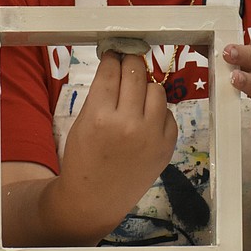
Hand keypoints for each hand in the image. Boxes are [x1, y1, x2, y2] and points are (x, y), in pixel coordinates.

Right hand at [58, 52, 177, 226]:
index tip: (113, 52)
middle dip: (130, 62)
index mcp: (100, 116)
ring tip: (136, 92)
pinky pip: (168, 113)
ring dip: (145, 86)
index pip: (111, 72)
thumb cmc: (83, 158)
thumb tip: (118, 64)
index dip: (112, 58)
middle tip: (127, 60)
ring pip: (156, 89)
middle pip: (136, 74)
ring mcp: (151, 136)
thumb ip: (100, 94)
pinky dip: (157, 111)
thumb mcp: (82, 123)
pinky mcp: (167, 146)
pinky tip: (146, 116)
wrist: (95, 198)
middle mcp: (128, 124)